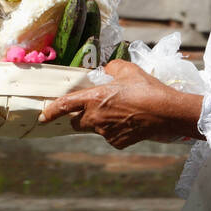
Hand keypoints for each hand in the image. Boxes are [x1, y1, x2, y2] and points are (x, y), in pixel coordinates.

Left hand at [36, 59, 203, 148]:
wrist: (166, 112)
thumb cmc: (147, 89)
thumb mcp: (128, 70)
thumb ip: (111, 68)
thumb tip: (106, 71)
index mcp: (94, 99)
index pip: (64, 105)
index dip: (51, 111)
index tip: (43, 116)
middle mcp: (96, 118)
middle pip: (77, 121)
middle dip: (80, 116)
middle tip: (96, 107)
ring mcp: (106, 132)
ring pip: (95, 128)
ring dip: (101, 121)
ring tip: (122, 111)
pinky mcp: (117, 142)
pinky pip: (110, 136)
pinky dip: (116, 129)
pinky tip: (130, 121)